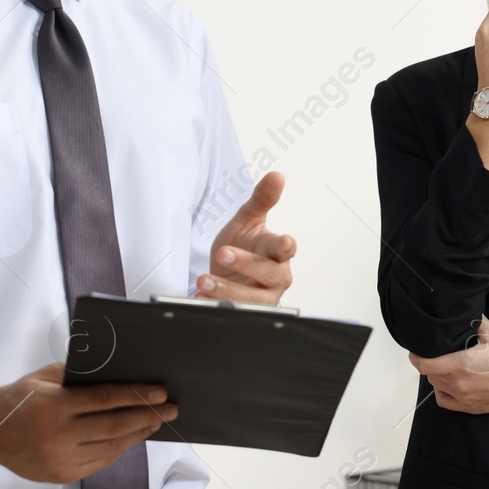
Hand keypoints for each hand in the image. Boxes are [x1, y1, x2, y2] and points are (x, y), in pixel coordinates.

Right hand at [0, 362, 177, 482]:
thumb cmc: (20, 398)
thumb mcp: (45, 378)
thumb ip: (79, 376)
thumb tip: (119, 374)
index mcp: (54, 406)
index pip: (106, 400)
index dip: (137, 396)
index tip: (161, 393)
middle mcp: (58, 436)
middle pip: (116, 427)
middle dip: (148, 416)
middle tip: (171, 409)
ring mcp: (61, 460)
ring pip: (112, 449)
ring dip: (139, 434)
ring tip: (155, 422)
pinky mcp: (63, 475)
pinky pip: (101, 462)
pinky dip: (120, 449)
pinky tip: (132, 438)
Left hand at [196, 170, 295, 304]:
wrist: (225, 272)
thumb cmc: (243, 245)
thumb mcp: (248, 220)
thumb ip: (262, 199)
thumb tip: (277, 176)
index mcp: (277, 253)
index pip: (285, 249)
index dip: (285, 246)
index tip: (285, 242)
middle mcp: (275, 277)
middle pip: (267, 273)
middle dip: (246, 264)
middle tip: (223, 253)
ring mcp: (261, 298)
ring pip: (251, 298)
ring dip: (228, 290)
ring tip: (205, 281)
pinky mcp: (246, 312)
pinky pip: (234, 312)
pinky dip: (218, 306)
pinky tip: (203, 299)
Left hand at [408, 316, 488, 413]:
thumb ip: (473, 321)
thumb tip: (460, 311)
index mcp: (460, 366)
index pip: (424, 364)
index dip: (416, 356)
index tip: (416, 349)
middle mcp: (459, 385)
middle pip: (430, 374)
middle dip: (429, 362)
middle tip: (437, 351)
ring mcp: (465, 399)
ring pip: (437, 387)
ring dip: (437, 375)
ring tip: (445, 364)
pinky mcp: (471, 408)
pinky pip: (445, 402)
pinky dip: (442, 391)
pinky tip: (450, 382)